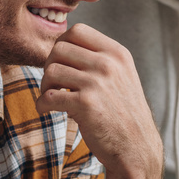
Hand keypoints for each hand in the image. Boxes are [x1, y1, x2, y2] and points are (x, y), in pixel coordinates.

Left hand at [37, 24, 162, 178]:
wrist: (136, 147)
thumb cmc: (123, 113)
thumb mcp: (122, 77)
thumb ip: (100, 59)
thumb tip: (61, 47)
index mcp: (117, 53)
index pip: (78, 31)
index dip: (62, 44)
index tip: (61, 62)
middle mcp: (108, 64)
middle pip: (59, 48)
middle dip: (49, 64)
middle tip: (53, 83)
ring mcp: (97, 83)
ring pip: (51, 70)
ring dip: (45, 86)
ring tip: (52, 98)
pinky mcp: (86, 104)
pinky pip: (49, 96)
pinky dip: (42, 105)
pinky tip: (47, 111)